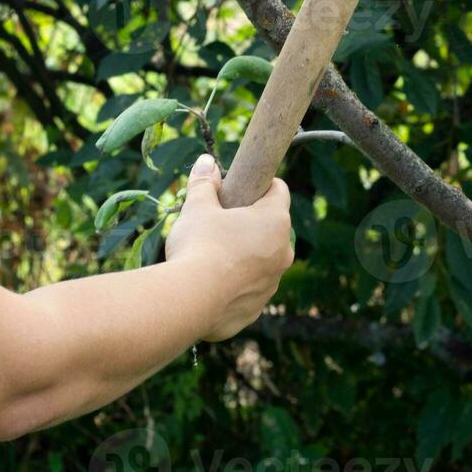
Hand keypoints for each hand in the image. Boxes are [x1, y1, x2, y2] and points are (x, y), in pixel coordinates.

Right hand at [164, 155, 293, 341]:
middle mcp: (283, 252)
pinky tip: (211, 285)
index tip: (241, 187)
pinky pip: (249, 290)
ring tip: (212, 256)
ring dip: (244, 256)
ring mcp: (272, 283)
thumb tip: (206, 162)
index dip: (260, 185)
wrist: (188, 302)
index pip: (278, 191)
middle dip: (249, 223)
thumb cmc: (198, 246)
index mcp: (275, 221)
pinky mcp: (256, 309)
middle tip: (220, 223)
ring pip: (262, 261)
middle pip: (271, 228)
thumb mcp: (197, 208)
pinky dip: (235, 285)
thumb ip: (204, 183)